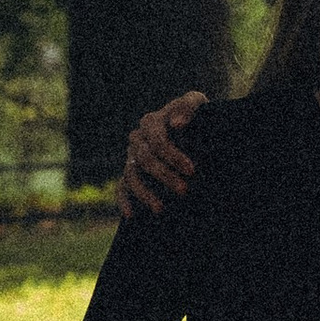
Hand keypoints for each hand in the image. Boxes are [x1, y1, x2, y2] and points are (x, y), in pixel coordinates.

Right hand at [119, 90, 207, 218]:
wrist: (193, 132)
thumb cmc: (196, 117)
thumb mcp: (198, 105)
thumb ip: (189, 107)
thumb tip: (176, 124)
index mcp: (151, 122)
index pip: (157, 140)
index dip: (173, 155)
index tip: (192, 170)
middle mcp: (137, 139)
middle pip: (145, 159)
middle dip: (165, 176)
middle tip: (184, 191)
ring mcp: (131, 157)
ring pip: (131, 176)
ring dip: (145, 193)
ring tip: (160, 209)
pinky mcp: (129, 174)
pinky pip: (121, 188)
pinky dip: (123, 201)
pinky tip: (131, 215)